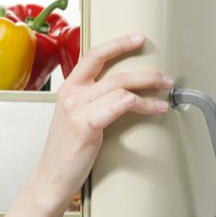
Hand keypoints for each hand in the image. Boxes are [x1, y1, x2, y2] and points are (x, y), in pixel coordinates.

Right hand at [34, 34, 171, 211]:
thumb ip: (92, 101)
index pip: (94, 55)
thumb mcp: (74, 117)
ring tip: (163, 99)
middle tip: (164, 78)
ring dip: (148, 92)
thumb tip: (123, 92)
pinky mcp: (85, 126)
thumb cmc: (65, 151)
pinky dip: (139, 104)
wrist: (51, 177)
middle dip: (146, 74)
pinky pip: (117, 107)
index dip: (118, 44)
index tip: (138, 39)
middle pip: (115, 73)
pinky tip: (151, 108)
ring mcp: (77, 109)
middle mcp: (72, 94)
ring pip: (121, 89)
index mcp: (69, 88)